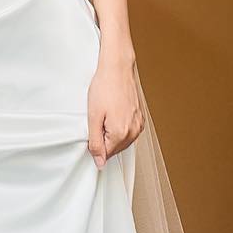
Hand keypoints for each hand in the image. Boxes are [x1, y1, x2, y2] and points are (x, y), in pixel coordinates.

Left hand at [87, 52, 142, 168]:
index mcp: (121, 134)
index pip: (106, 154)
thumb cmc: (105, 88)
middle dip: (104, 140)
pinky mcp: (140, 118)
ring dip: (112, 134)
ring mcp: (139, 125)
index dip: (94, 144)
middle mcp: (133, 132)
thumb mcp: (93, 117)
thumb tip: (99, 162)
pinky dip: (119, 128)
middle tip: (97, 120)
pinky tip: (113, 114)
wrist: (117, 69)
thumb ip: (96, 143)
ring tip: (106, 115)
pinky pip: (128, 132)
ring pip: (122, 141)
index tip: (92, 129)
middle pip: (114, 149)